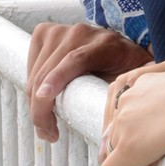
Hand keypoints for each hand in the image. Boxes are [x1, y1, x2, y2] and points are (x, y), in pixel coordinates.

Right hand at [26, 22, 153, 141]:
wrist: (120, 46)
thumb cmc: (127, 68)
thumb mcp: (133, 81)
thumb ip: (132, 93)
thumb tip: (131, 121)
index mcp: (106, 45)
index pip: (76, 60)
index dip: (57, 78)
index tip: (43, 97)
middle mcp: (80, 33)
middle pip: (49, 71)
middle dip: (41, 108)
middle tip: (48, 134)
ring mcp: (60, 31)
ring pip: (36, 72)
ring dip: (35, 103)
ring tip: (46, 126)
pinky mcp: (46, 32)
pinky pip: (31, 65)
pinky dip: (32, 86)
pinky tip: (41, 101)